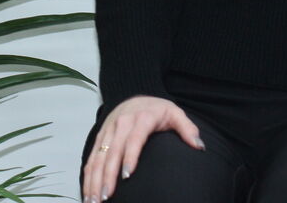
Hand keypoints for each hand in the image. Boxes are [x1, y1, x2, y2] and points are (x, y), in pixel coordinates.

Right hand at [82, 94, 204, 202]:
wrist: (134, 94)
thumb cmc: (157, 109)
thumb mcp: (175, 113)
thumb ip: (187, 128)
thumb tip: (198, 146)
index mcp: (142, 118)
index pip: (134, 139)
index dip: (130, 156)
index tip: (128, 175)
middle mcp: (122, 123)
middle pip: (113, 151)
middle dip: (108, 175)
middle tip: (107, 197)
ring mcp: (108, 130)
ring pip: (98, 156)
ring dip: (94, 179)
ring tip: (94, 200)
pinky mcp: (100, 137)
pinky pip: (91, 158)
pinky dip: (88, 176)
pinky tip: (88, 192)